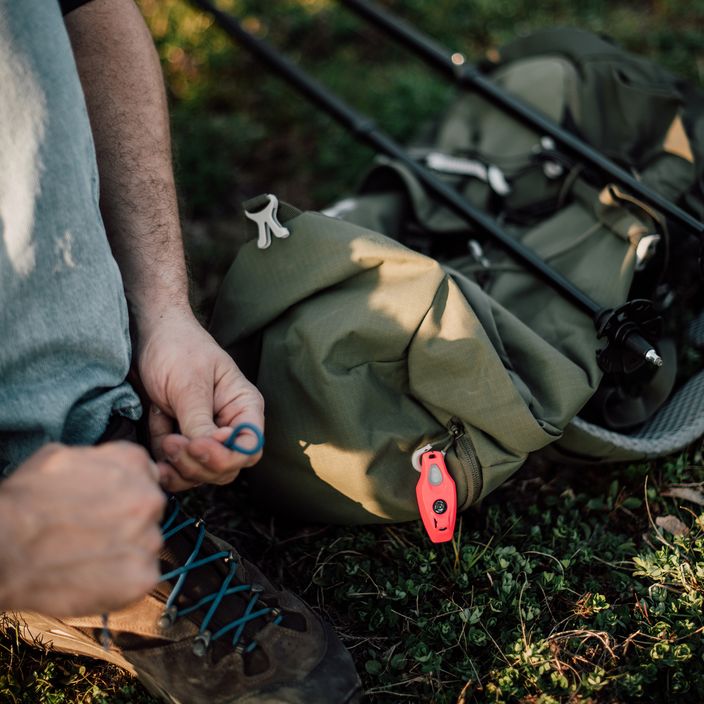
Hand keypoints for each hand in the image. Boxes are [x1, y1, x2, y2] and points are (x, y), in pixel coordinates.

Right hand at [0, 442, 164, 616]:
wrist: (3, 549)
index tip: (106, 504)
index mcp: (134, 463)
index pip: (145, 475)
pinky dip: (121, 580)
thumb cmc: (25, 503)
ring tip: (88, 555)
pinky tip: (93, 575)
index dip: (123, 492)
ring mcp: (149, 538)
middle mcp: (149, 498)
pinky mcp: (143, 576)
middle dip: (128, 520)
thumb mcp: (63, 456)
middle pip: (149, 510)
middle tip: (94, 532)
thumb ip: (101, 459)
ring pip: (147, 543)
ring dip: (125, 550)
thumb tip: (112, 467)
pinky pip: (142, 576)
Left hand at [136, 311, 264, 491]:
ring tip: (164, 442)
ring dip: (181, 469)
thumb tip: (206, 451)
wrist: (147, 336)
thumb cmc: (176, 348)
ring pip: (203, 474)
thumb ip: (199, 421)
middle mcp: (228, 425)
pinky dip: (167, 469)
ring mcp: (204, 436)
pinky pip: (178, 469)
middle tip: (172, 442)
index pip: (250, 447)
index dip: (227, 455)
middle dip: (199, 464)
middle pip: (227, 467)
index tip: (197, 445)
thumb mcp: (189, 384)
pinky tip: (155, 461)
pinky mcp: (181, 441)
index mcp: (243, 406)